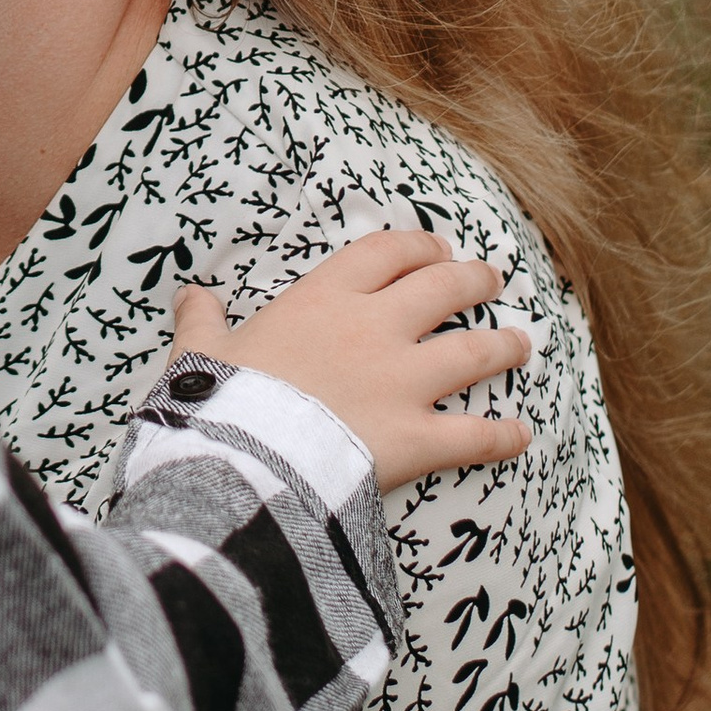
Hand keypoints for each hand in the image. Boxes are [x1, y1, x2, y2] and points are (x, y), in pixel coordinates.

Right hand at [166, 225, 534, 492]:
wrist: (244, 464)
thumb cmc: (220, 405)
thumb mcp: (199, 356)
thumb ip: (202, 325)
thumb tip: (190, 298)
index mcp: (323, 300)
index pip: (384, 253)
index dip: (416, 246)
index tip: (435, 248)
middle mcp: (374, 330)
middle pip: (442, 289)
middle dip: (472, 280)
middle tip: (490, 279)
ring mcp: (402, 383)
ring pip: (473, 352)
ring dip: (502, 345)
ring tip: (521, 342)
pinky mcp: (418, 438)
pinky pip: (475, 435)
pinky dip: (503, 436)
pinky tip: (521, 434)